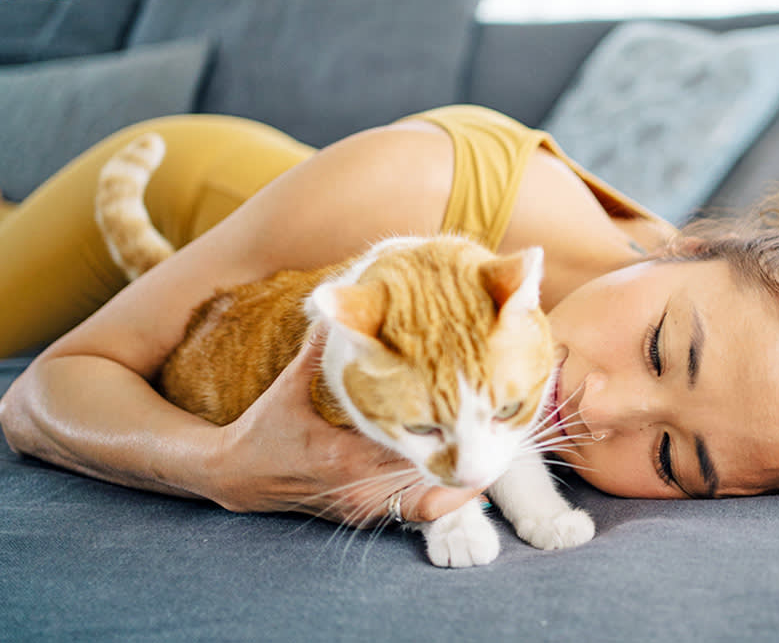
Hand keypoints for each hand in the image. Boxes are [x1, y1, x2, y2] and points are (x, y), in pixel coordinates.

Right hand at [206, 326, 479, 525]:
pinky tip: (461, 475)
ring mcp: (363, 509)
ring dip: (459, 483)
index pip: (408, 454)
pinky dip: (440, 497)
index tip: (482, 423)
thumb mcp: (289, 386)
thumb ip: (320, 349)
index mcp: (345, 460)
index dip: (450, 443)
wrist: (236, 476)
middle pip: (430, 485)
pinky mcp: (364, 515)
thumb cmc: (264, 429)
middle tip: (503, 437)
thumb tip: (342, 301)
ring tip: (492, 454)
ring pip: (427, 504)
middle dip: (467, 462)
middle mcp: (359, 491)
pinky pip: (413, 512)